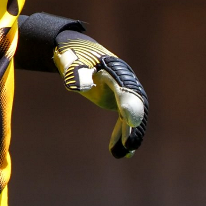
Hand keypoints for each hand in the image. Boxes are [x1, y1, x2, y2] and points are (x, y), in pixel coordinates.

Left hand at [53, 33, 148, 157]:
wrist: (75, 51)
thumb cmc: (72, 55)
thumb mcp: (70, 60)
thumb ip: (74, 72)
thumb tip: (77, 87)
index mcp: (114, 69)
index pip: (124, 88)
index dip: (129, 104)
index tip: (131, 121)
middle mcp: (124, 80)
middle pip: (135, 104)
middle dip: (134, 126)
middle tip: (129, 146)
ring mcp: (123, 90)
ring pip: (131, 114)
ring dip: (129, 135)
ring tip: (124, 154)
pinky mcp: (117, 100)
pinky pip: (123, 119)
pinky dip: (121, 134)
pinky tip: (118, 152)